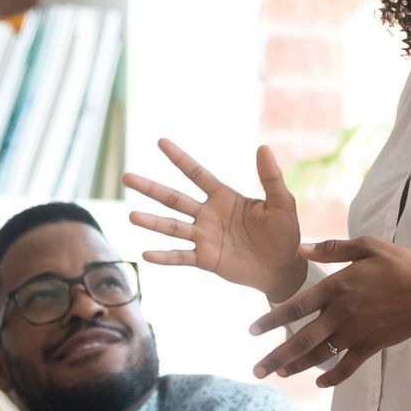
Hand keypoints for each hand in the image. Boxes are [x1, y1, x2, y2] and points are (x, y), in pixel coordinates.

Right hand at [123, 140, 305, 300]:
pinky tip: (146, 255)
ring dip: (152, 222)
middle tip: (126, 177)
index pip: (197, 173)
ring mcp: (204, 237)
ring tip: (131, 216)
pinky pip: (181, 257)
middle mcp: (208, 214)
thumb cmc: (284, 232)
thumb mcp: (281, 203)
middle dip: (151, 188)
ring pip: (172, 227)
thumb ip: (271, 178)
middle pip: (174, 198)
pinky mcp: (206, 259)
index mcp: (224, 197)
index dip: (179, 158)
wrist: (283, 268)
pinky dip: (164, 257)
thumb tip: (263, 148)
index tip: (160, 142)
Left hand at [247, 237, 410, 385]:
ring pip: (320, 355)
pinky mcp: (371, 345)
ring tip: (278, 375)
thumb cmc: (401, 264)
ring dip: (297, 367)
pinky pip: (348, 366)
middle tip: (256, 371)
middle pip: (301, 339)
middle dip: (276, 357)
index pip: (296, 307)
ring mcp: (356, 332)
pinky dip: (333, 377)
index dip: (271, 320)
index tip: (252, 331)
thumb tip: (300, 247)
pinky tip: (319, 383)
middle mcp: (342, 313)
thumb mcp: (368, 246)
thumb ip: (332, 248)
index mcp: (337, 287)